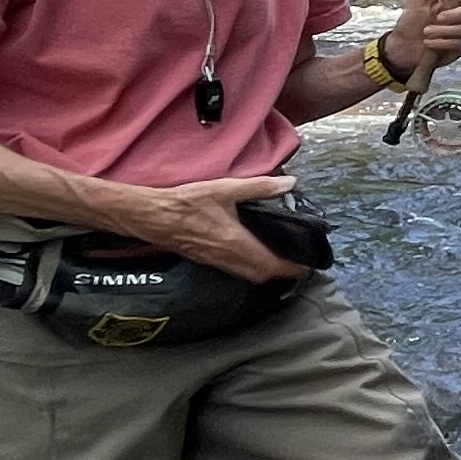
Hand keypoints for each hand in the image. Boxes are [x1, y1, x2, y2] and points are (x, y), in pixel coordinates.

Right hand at [112, 173, 305, 281]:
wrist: (153, 216)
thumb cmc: (187, 203)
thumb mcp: (225, 189)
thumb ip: (259, 187)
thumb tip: (289, 183)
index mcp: (238, 244)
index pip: (273, 266)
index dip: (293, 269)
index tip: (308, 264)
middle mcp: (229, 258)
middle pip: (263, 275)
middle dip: (283, 273)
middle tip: (297, 262)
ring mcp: (217, 262)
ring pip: (249, 275)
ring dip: (266, 272)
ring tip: (280, 259)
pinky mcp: (206, 260)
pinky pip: (235, 270)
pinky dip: (249, 268)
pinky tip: (252, 254)